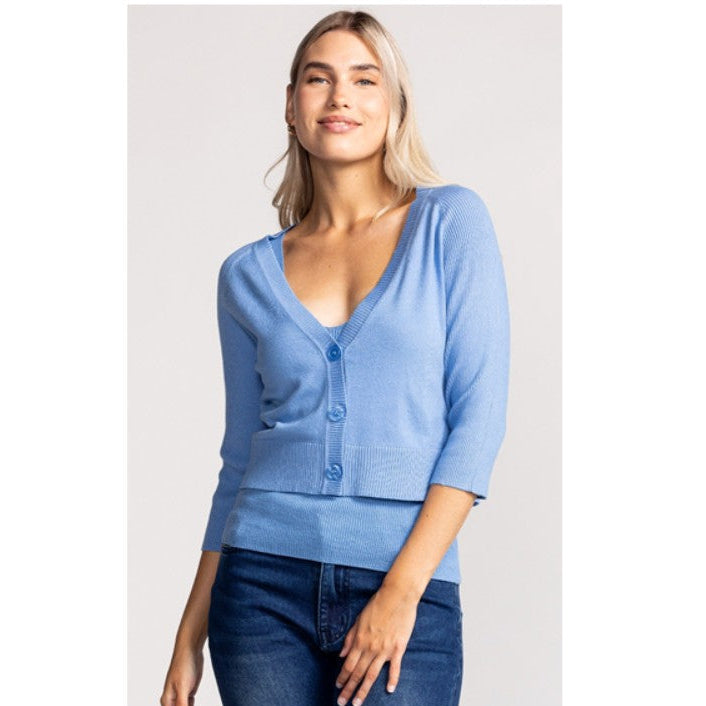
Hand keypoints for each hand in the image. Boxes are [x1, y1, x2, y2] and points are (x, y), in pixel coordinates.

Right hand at [160, 644, 203, 705]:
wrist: (191, 649)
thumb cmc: (183, 665)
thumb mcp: (183, 688)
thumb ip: (181, 705)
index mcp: (167, 701)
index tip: (187, 704)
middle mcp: (172, 699)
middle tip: (190, 700)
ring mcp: (181, 696)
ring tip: (191, 698)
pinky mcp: (188, 692)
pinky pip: (189, 704)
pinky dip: (192, 705)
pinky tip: (194, 700)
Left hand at [335, 583, 418, 705]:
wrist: (397, 596)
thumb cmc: (377, 605)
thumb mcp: (359, 619)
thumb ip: (350, 638)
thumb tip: (341, 655)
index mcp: (359, 640)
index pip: (348, 664)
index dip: (342, 678)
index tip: (338, 688)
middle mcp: (370, 648)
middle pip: (357, 673)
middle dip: (349, 690)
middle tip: (342, 703)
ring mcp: (385, 649)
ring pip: (372, 675)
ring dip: (363, 690)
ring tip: (358, 703)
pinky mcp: (398, 648)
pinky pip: (395, 667)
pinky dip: (392, 679)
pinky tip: (389, 690)